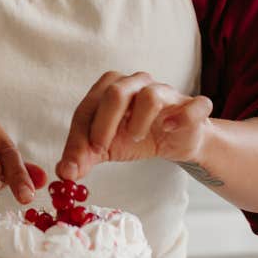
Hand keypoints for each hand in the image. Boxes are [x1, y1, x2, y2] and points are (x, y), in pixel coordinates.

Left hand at [56, 71, 213, 180]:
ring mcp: (166, 92)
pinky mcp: (192, 107)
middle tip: (100, 150)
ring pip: (151, 94)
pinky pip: (194, 105)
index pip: (89, 105)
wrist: (175, 141)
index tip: (77, 161)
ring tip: (136, 137)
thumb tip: (64, 174)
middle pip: (116, 91)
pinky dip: (182, 116)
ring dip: (139, 119)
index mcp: (111, 88)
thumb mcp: (105, 148)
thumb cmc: (136, 136)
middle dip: (104, 122)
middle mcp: (137, 83)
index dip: (79, 134)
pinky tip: (169, 129)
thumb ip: (83, 157)